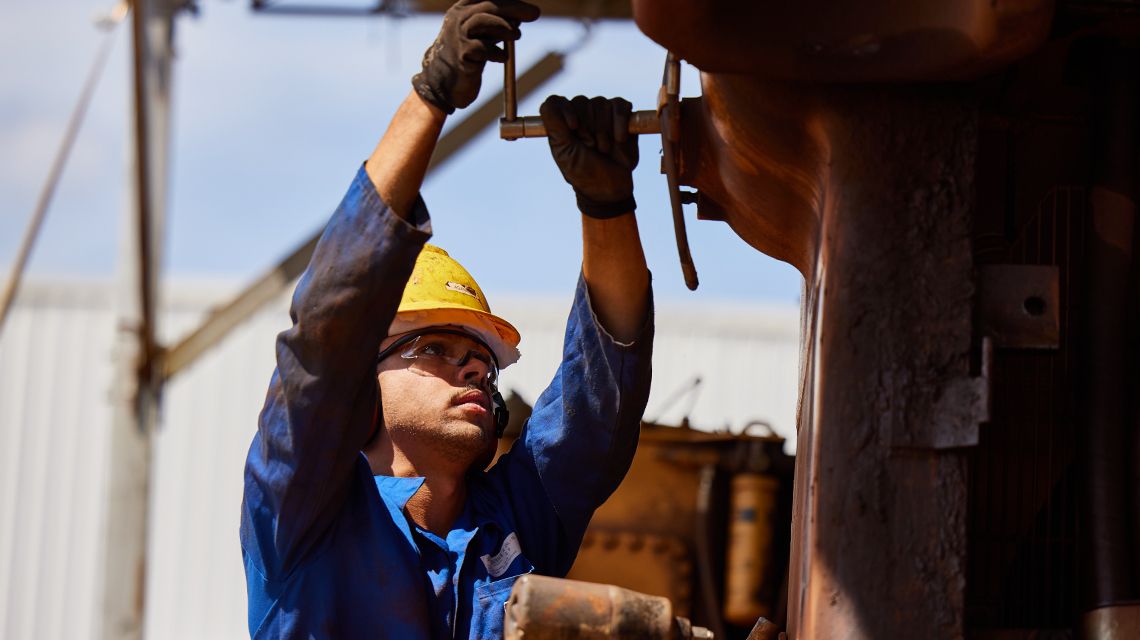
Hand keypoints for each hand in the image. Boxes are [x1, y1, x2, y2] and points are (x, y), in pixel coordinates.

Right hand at [412, 0, 539, 113]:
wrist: (442, 83)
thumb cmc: (466, 56)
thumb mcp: (481, 35)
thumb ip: (497, 24)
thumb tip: (522, 15)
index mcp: (462, 9)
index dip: (509, 1)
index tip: (529, 7)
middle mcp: (458, 19)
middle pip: (488, 6)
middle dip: (514, 8)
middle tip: (534, 14)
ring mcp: (457, 36)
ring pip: (482, 21)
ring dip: (505, 27)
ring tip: (517, 36)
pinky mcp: (461, 55)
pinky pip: (483, 49)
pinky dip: (497, 52)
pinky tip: (503, 58)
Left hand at [540, 95, 638, 218]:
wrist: (610, 189)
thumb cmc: (583, 172)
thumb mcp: (564, 151)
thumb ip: (554, 125)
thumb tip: (550, 102)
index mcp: (562, 123)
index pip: (557, 102)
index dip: (565, 111)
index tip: (573, 127)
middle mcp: (581, 115)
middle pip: (581, 102)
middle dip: (587, 128)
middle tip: (591, 148)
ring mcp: (602, 114)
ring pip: (601, 104)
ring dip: (603, 131)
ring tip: (604, 149)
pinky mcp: (622, 117)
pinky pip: (620, 106)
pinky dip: (620, 122)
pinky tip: (619, 140)